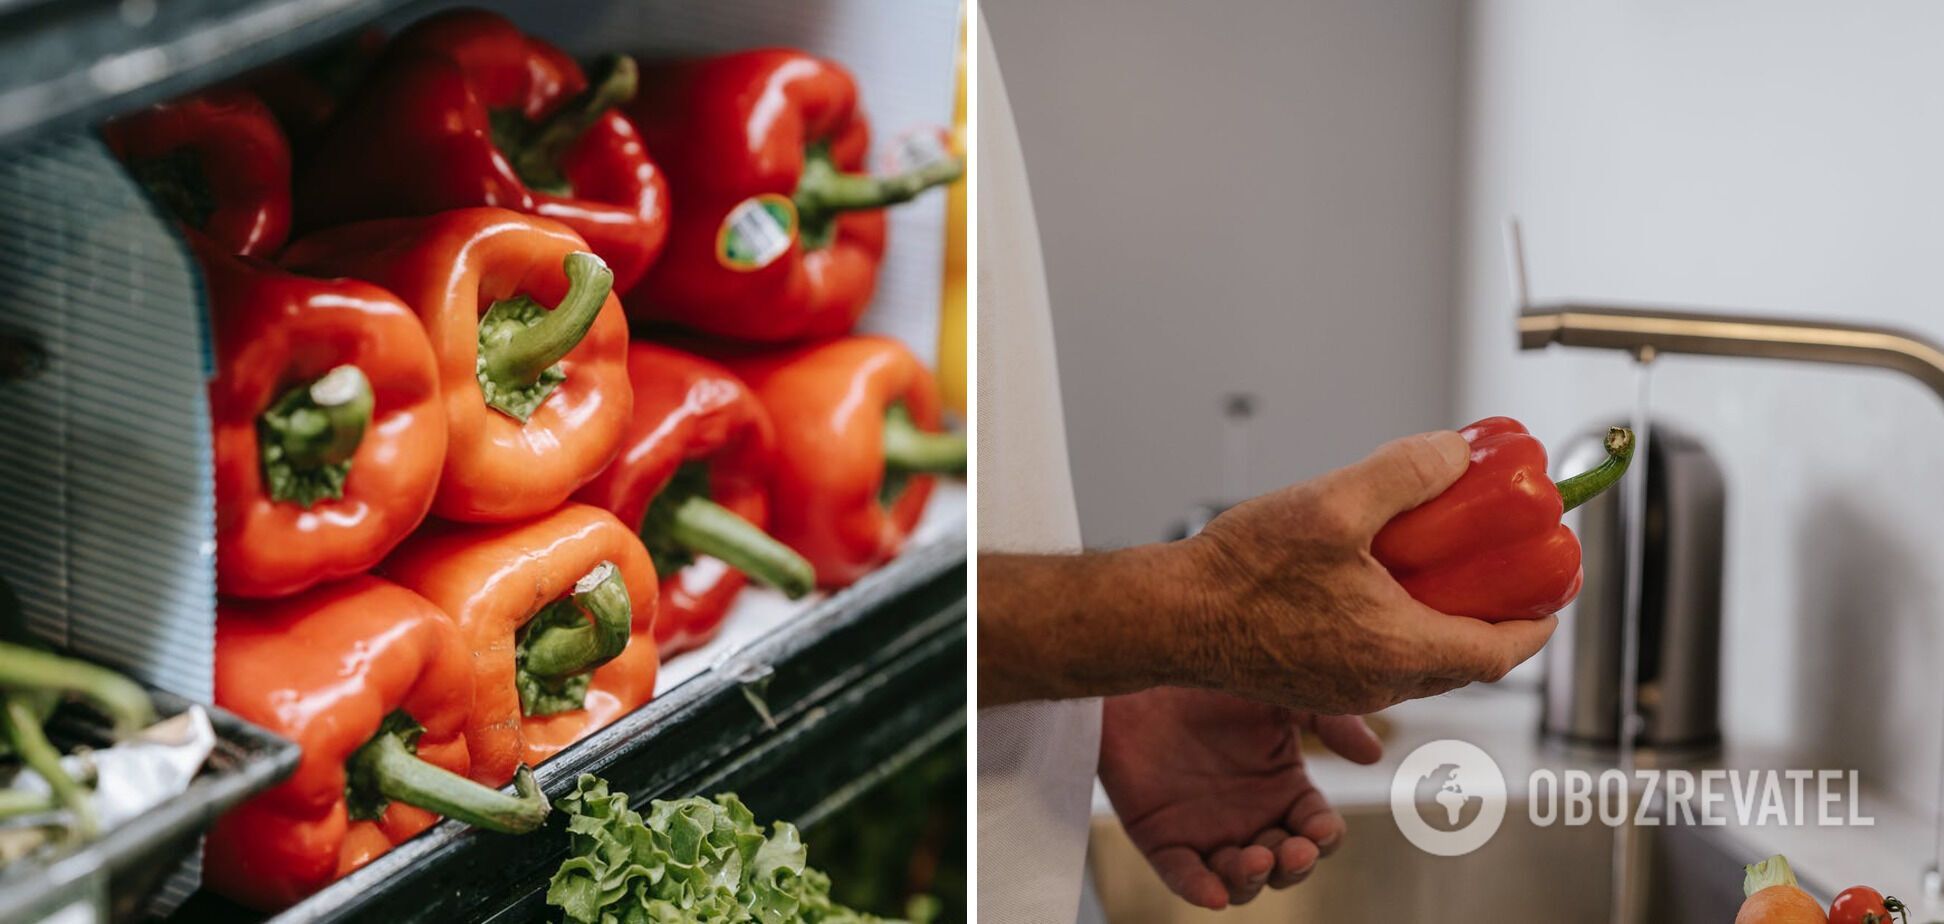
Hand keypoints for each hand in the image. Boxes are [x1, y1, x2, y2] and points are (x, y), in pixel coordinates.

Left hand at [1098, 687, 1380, 908]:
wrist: (1144, 665)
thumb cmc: (1214, 678)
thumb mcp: (1279, 693)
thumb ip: (1328, 718)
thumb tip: (1373, 756)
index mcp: (1286, 790)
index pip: (1318, 831)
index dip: (1323, 837)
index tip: (1320, 829)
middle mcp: (1252, 819)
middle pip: (1286, 866)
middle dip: (1294, 866)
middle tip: (1291, 851)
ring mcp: (1207, 832)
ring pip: (1240, 880)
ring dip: (1252, 880)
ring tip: (1255, 860)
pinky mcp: (1162, 838)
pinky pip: (1183, 875)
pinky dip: (1199, 888)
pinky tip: (1212, 892)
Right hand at [1176, 430, 1556, 712]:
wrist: (1169, 616)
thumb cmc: (1238, 576)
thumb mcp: (1333, 504)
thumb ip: (1405, 473)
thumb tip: (1455, 455)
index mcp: (1398, 650)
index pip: (1498, 652)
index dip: (1535, 622)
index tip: (1552, 593)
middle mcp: (1377, 683)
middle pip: (1462, 657)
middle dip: (1489, 614)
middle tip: (1497, 569)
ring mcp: (1342, 688)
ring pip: (1417, 660)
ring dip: (1438, 618)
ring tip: (1433, 564)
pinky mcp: (1311, 682)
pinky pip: (1375, 659)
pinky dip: (1394, 625)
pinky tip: (1370, 578)